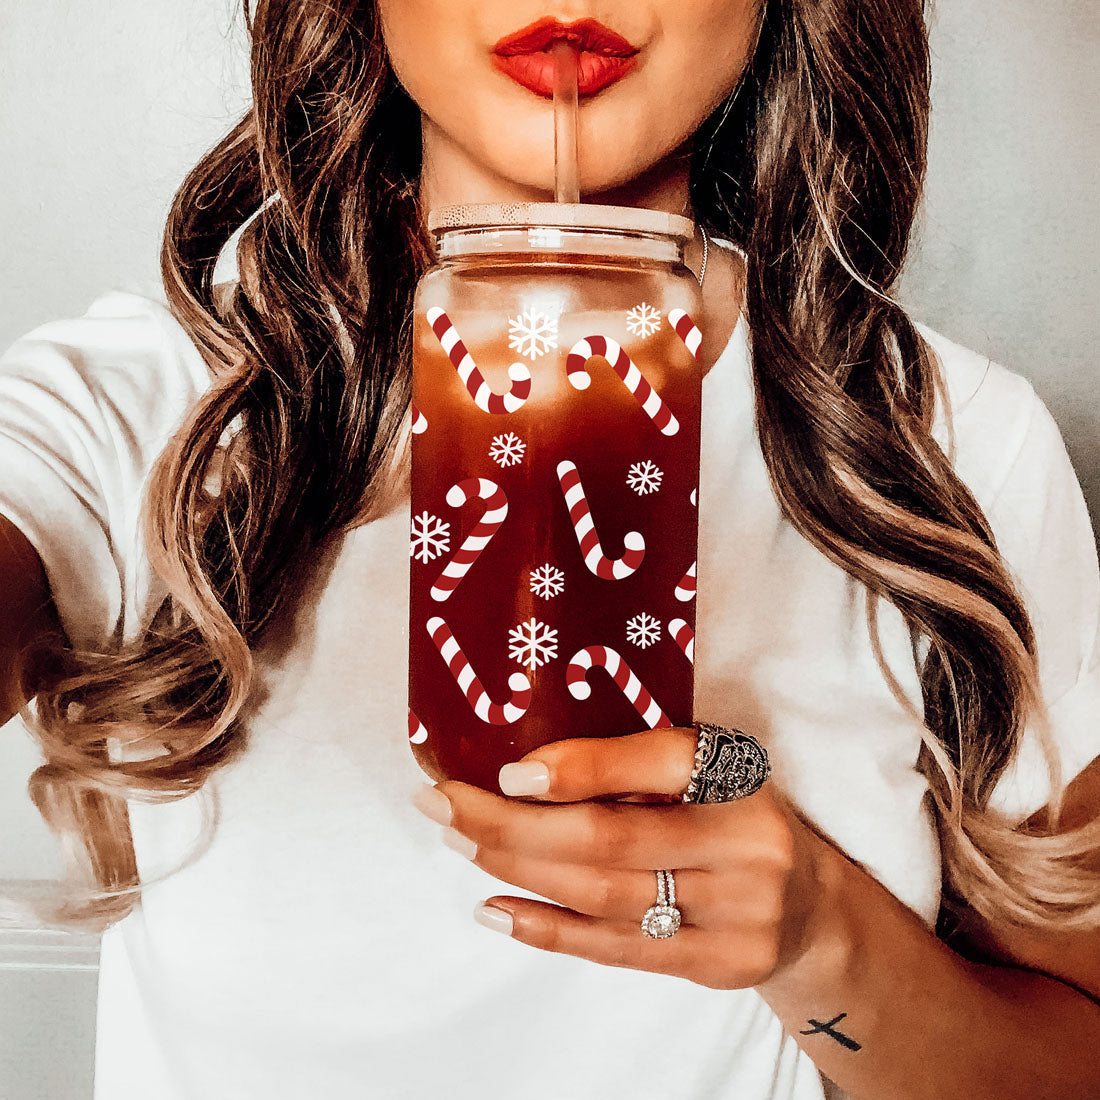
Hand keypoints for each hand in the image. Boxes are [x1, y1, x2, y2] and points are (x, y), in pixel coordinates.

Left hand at [412, 727, 828, 989]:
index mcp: (738, 771)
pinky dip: (548, 930)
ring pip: (602, 896)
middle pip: (609, 839)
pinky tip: (496, 910)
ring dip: (517, 870)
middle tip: (444, 805)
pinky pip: (617, 949)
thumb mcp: (704, 766)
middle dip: (512, 824)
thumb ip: (634, 762)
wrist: (810, 902)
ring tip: (459, 844)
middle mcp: (744, 841)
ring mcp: (736, 911)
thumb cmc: (732, 813)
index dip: (581, 768)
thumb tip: (521, 766)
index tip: (508, 772)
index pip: (659, 763)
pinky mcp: (718, 963)